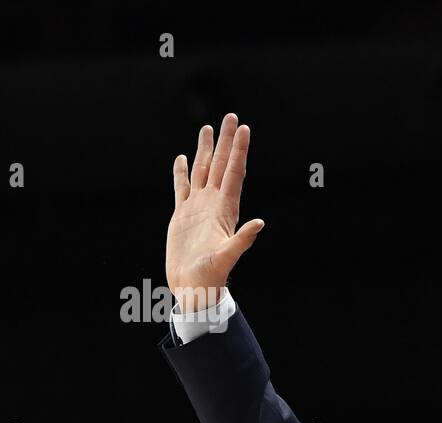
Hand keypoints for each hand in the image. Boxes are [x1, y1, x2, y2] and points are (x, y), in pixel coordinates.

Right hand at [166, 113, 262, 311]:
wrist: (193, 287)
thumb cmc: (211, 277)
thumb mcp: (227, 258)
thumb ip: (243, 241)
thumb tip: (260, 223)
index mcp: (226, 210)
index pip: (234, 172)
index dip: (239, 150)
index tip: (244, 128)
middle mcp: (214, 204)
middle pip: (220, 164)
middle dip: (225, 141)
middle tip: (230, 116)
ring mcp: (198, 207)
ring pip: (202, 171)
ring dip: (205, 150)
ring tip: (207, 128)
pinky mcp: (182, 214)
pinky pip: (182, 187)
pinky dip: (182, 171)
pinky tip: (181, 157)